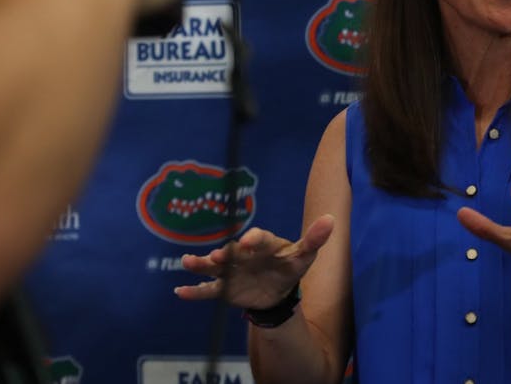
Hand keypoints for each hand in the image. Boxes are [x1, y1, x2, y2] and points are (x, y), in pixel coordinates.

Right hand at [174, 214, 334, 308]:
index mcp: (263, 244)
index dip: (253, 239)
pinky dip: (194, 291)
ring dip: (200, 265)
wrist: (277, 290)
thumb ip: (314, 240)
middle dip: (224, 253)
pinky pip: (207, 290)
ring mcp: (231, 270)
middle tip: (217, 256)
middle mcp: (243, 254)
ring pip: (213, 267)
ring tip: (188, 263)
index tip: (248, 242)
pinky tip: (179, 292)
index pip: (258, 239)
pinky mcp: (224, 287)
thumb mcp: (304, 256)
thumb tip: (331, 219)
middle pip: (231, 251)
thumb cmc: (289, 267)